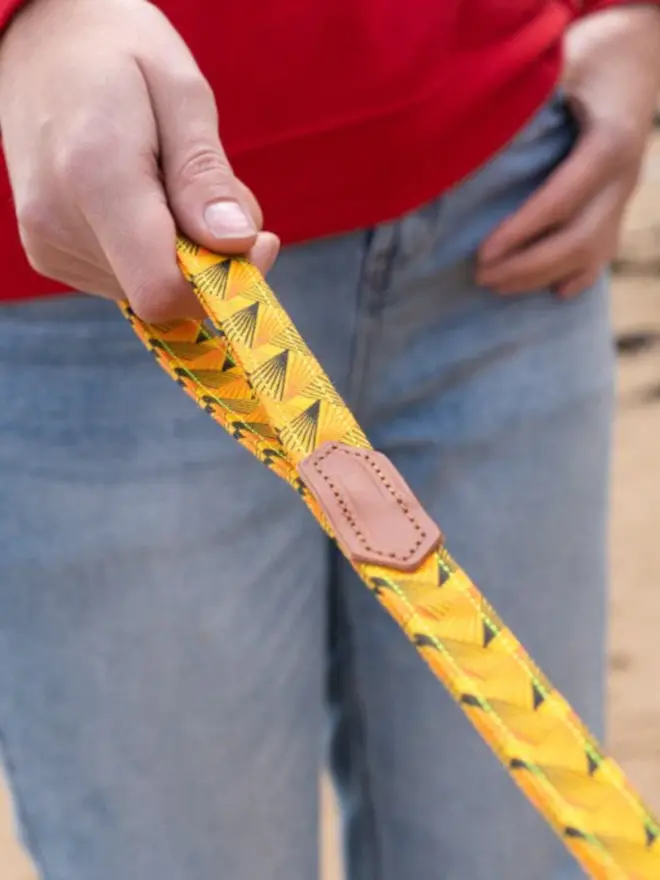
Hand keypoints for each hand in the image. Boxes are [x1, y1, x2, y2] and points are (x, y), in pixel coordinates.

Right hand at [0, 0, 278, 320]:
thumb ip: (205, 175)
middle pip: (164, 291)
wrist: (40, 44)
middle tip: (218, 190)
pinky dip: (155, 250)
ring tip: (173, 180)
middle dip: (212, 257)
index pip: (162, 289)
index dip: (224, 284)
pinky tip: (148, 198)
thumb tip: (238, 244)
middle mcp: (59, 223)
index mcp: (94, 175)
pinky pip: (127, 278)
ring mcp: (49, 244)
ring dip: (186, 250)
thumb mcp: (180, 92)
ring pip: (149, 288)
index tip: (261, 241)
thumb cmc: (119, 55)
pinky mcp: (50, 253)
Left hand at [477, 5, 659, 297]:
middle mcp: (623, 178)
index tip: (483, 254)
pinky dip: (579, 276)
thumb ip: (528, 94)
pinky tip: (554, 291)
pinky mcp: (620, 204)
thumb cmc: (592, 55)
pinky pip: (605, 252)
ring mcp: (624, 195)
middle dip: (527, 265)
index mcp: (609, 144)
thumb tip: (471, 126)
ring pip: (591, 253)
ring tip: (497, 285)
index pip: (561, 200)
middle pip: (578, 239)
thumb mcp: (562, 61)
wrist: (638, 54)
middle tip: (480, 276)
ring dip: (542, 275)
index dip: (522, 232)